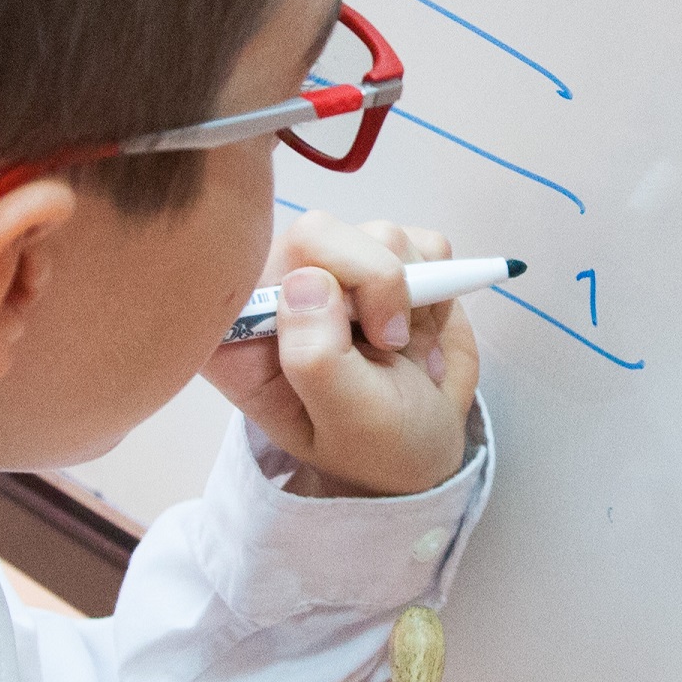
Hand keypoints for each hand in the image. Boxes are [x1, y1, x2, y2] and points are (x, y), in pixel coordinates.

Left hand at [211, 212, 480, 498]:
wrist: (429, 448)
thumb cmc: (378, 447)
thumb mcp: (348, 422)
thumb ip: (317, 358)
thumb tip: (307, 280)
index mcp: (243, 334)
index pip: (254, 264)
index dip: (310, 286)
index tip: (343, 342)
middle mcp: (282, 290)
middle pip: (320, 233)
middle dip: (375, 284)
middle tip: (389, 341)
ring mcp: (337, 271)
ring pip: (379, 234)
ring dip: (410, 293)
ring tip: (401, 345)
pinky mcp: (386, 260)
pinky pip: (421, 241)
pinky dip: (439, 283)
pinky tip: (420, 326)